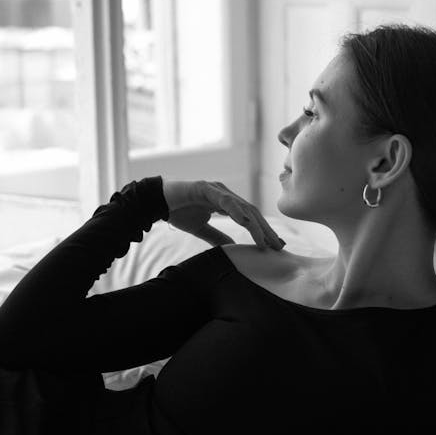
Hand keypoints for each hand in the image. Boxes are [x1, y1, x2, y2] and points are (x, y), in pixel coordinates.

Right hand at [162, 179, 284, 249]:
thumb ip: (217, 236)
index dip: (263, 231)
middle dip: (266, 230)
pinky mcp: (206, 188)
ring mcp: (216, 189)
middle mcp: (225, 194)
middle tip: (279, 246)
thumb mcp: (201, 228)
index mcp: (226, 203)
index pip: (250, 217)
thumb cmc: (178, 211)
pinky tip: (245, 223)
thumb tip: (232, 246)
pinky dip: (236, 211)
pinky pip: (225, 200)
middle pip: (252, 212)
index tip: (274, 246)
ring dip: (256, 225)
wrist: (156, 201)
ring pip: (242, 207)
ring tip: (265, 241)